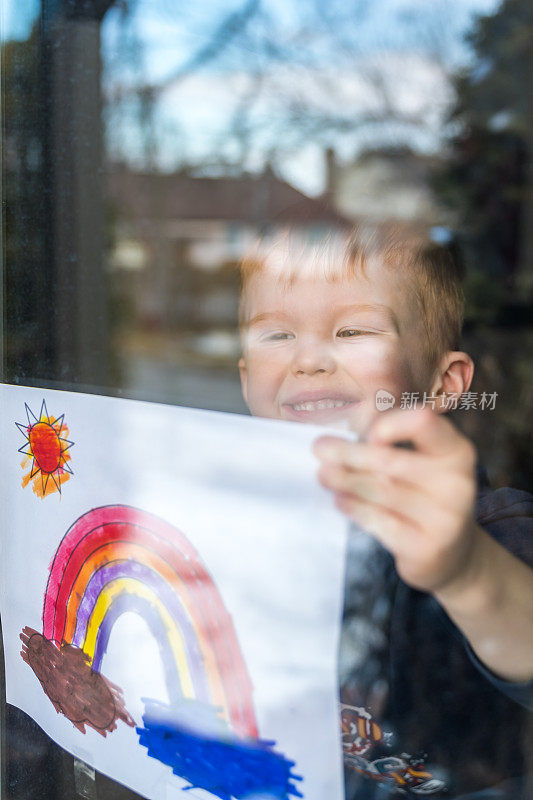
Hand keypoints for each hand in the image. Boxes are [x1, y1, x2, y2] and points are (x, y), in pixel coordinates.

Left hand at [313, 407, 482, 595]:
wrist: (451, 553)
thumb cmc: (424, 492)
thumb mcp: (419, 458)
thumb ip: (389, 432)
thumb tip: (357, 413)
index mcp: (457, 451)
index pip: (423, 423)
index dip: (390, 423)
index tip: (368, 433)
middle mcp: (457, 483)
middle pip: (390, 461)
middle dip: (349, 453)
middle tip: (318, 447)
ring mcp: (445, 518)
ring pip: (380, 491)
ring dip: (345, 480)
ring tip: (323, 474)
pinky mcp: (426, 547)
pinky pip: (379, 521)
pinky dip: (354, 507)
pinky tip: (339, 500)